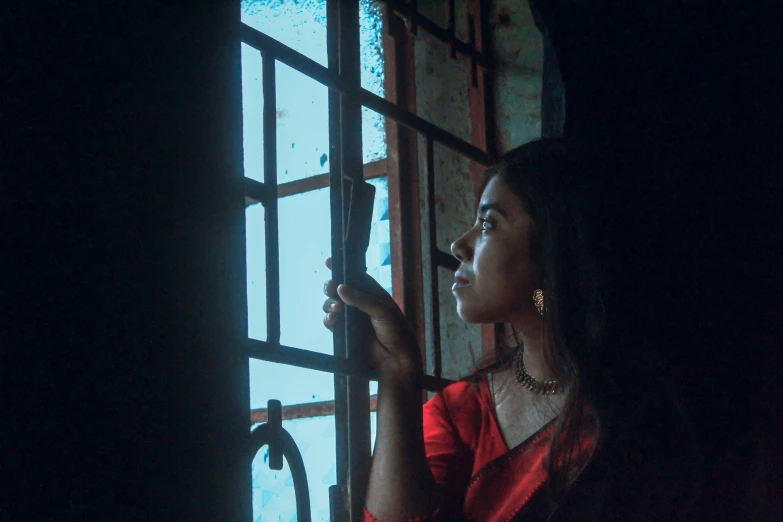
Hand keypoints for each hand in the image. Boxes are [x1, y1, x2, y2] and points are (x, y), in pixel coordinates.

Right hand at [322, 257, 422, 378]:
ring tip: (336, 310)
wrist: (396, 361)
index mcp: (372, 293)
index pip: (355, 276)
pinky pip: (331, 323)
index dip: (342, 268)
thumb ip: (361, 299)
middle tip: (330, 289)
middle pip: (339, 289)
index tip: (329, 261)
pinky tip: (332, 321)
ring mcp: (352, 318)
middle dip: (331, 287)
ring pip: (332, 305)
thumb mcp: (383, 311)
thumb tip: (340, 288)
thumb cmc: (396, 332)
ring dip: (329, 304)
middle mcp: (360, 303)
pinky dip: (329, 320)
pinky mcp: (345, 333)